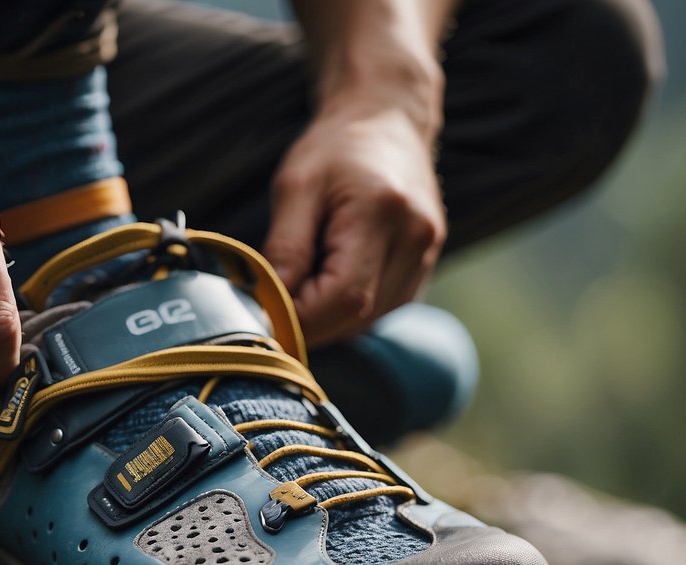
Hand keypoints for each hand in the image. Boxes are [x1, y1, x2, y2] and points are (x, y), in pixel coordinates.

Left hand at [263, 102, 445, 347]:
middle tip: (271, 300)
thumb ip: (285, 247)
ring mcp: (425, 259)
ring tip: (300, 282)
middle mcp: (415, 242)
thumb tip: (269, 305)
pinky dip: (345, 311)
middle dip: (308, 322)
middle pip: (356, 319)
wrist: (388, 121)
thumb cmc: (336, 148)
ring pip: (366, 323)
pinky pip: (378, 312)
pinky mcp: (422, 270)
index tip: (261, 312)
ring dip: (325, 319)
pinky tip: (327, 280)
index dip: (299, 318)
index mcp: (382, 215)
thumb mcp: (296, 185)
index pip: (343, 298)